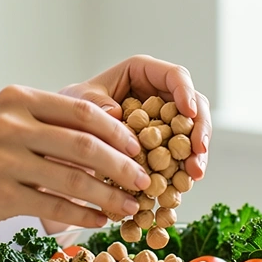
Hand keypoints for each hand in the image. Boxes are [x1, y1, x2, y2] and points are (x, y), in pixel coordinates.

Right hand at [0, 85, 150, 236]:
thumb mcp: (5, 120)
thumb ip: (49, 119)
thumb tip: (110, 119)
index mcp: (17, 98)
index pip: (81, 111)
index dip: (117, 131)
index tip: (139, 147)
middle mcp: (10, 124)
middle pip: (84, 145)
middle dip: (122, 165)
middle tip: (144, 180)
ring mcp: (4, 160)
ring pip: (73, 179)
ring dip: (108, 196)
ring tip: (129, 207)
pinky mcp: (0, 195)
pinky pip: (54, 207)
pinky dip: (82, 216)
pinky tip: (97, 222)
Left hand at [44, 54, 211, 234]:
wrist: (62, 140)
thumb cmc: (69, 111)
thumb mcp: (77, 102)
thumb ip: (95, 104)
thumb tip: (116, 113)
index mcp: (142, 72)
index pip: (175, 76)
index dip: (186, 93)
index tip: (189, 113)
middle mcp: (159, 95)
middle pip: (193, 107)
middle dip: (199, 130)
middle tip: (198, 152)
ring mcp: (164, 123)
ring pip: (190, 135)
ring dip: (195, 156)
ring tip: (192, 176)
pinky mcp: (162, 149)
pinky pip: (178, 158)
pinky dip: (180, 173)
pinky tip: (179, 189)